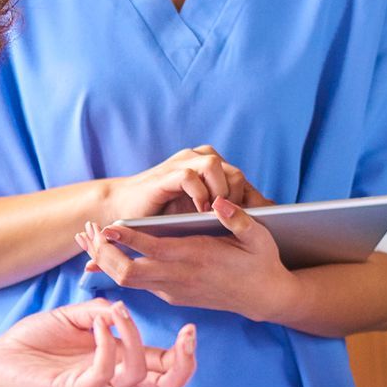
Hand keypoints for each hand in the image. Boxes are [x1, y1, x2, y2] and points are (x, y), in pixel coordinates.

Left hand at [0, 298, 197, 386]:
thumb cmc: (35, 340)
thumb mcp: (73, 317)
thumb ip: (101, 312)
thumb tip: (122, 309)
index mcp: (116, 363)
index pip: (162, 368)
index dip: (184, 355)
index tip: (191, 329)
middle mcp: (110, 380)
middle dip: (184, 365)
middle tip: (188, 337)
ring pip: (136, 379)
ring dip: (136, 339)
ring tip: (118, 313)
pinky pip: (103, 372)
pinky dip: (108, 343)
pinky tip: (98, 324)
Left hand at [77, 196, 299, 319]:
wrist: (264, 298)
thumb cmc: (261, 262)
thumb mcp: (258, 237)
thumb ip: (238, 219)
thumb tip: (220, 201)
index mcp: (196, 258)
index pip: (152, 250)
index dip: (127, 240)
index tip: (106, 227)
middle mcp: (179, 278)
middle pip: (127, 274)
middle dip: (103, 255)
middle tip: (86, 233)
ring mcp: (173, 290)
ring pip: (127, 282)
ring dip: (105, 262)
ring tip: (88, 240)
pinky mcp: (171, 295)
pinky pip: (137, 284)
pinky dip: (118, 270)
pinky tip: (108, 253)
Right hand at [105, 145, 270, 218]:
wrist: (124, 208)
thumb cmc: (164, 216)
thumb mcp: (200, 214)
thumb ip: (225, 214)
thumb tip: (262, 225)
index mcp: (212, 169)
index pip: (243, 181)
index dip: (253, 203)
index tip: (258, 226)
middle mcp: (200, 160)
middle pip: (235, 173)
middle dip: (238, 199)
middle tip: (234, 222)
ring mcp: (183, 162)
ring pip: (215, 167)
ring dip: (220, 193)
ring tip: (216, 216)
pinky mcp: (168, 172)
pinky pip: (190, 175)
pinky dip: (199, 194)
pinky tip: (200, 212)